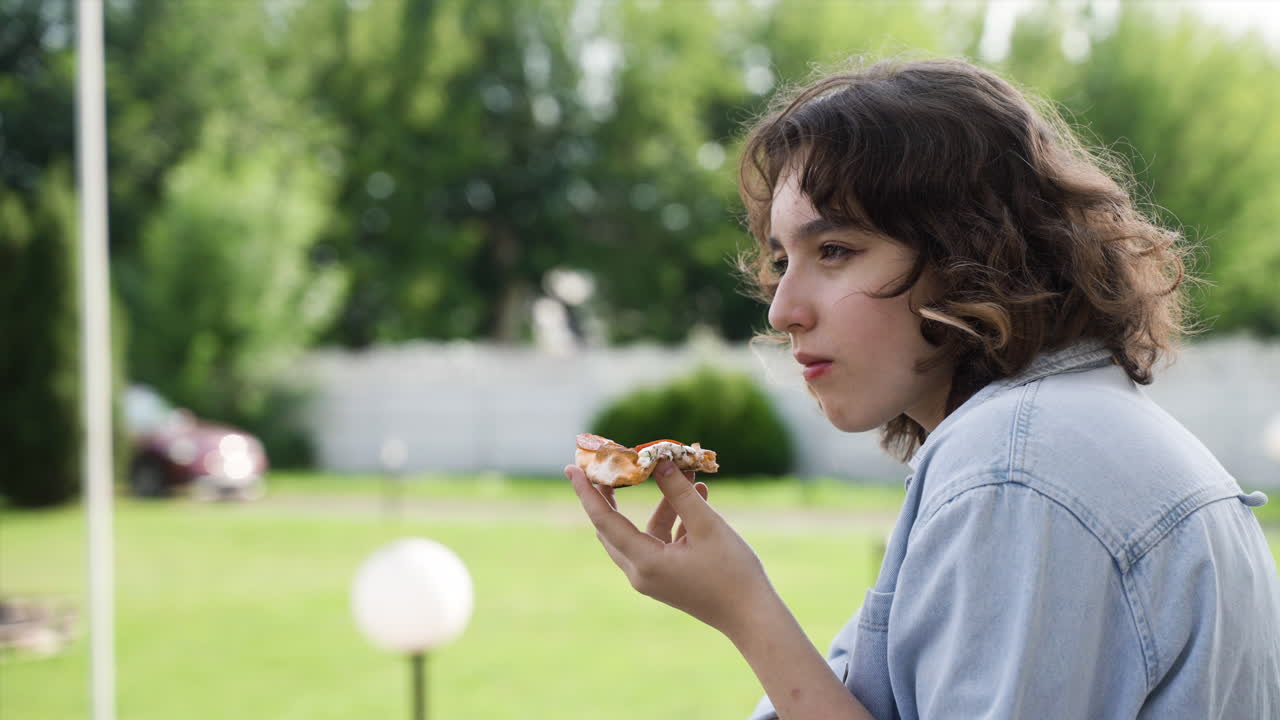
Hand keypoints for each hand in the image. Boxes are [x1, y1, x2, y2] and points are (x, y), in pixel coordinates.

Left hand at [566, 458, 776, 636]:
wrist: (753, 617)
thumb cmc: (732, 573)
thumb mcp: (707, 525)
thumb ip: (679, 492)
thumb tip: (657, 462)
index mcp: (644, 563)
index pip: (604, 521)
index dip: (587, 492)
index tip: (572, 467)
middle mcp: (640, 573)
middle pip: (613, 526)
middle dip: (612, 494)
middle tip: (606, 465)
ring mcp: (653, 577)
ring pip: (642, 531)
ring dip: (660, 503)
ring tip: (681, 472)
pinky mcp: (667, 577)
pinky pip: (660, 541)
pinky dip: (673, 519)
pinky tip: (698, 495)